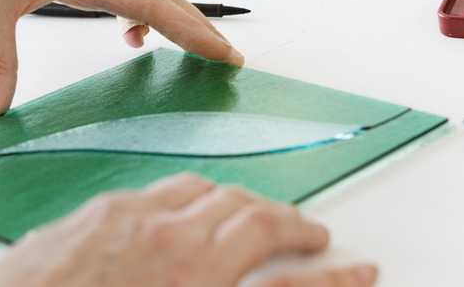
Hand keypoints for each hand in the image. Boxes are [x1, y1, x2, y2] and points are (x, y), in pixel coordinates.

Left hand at [0, 173, 377, 286]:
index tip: (361, 270)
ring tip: (257, 214)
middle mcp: (172, 250)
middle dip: (292, 225)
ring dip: (244, 203)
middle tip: (310, 236)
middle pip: (257, 218)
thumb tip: (244, 282)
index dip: (334, 280)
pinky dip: (195, 195)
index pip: (290, 286)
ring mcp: (136, 222)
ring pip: (215, 193)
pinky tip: (193, 205)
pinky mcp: (103, 209)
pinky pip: (167, 187)